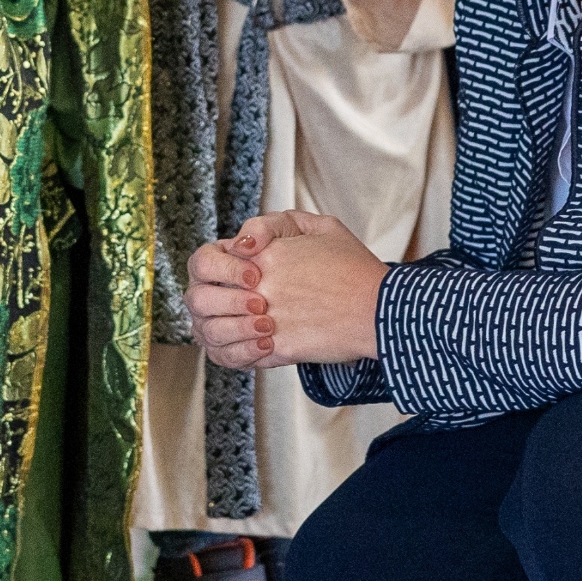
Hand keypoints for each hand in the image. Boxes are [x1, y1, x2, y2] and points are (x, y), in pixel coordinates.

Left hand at [183, 209, 385, 369]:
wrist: (381, 310)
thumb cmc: (357, 269)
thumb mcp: (324, 227)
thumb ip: (281, 224)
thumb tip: (249, 239)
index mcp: (266, 256)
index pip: (207, 260)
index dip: (211, 268)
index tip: (229, 274)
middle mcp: (259, 288)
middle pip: (199, 297)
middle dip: (205, 301)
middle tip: (223, 304)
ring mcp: (266, 321)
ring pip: (212, 330)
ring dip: (216, 329)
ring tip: (233, 327)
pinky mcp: (278, 350)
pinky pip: (236, 356)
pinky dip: (234, 354)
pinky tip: (247, 347)